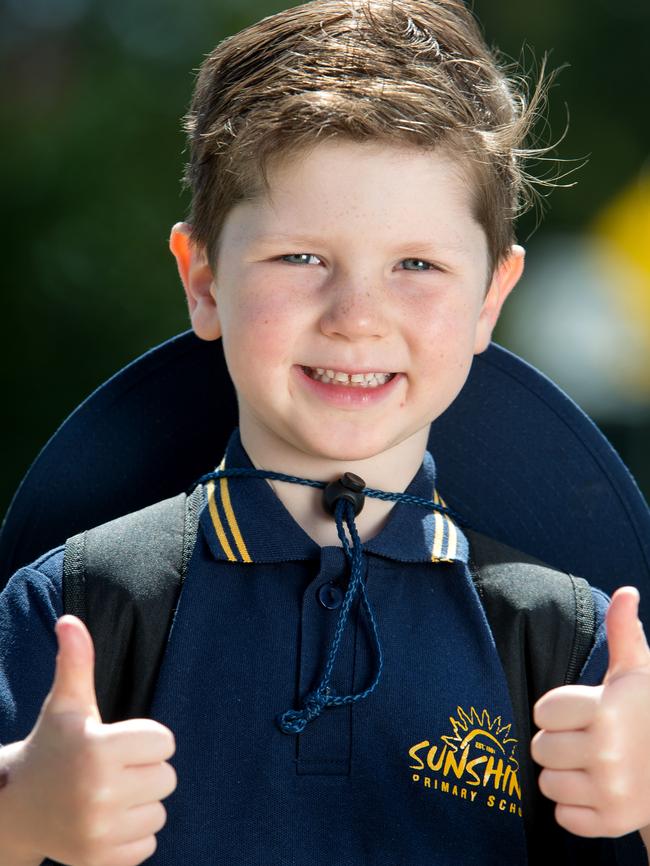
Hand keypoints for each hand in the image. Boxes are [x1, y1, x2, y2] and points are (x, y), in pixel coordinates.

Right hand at [7, 615, 176, 865]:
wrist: (17, 807)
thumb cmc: (53, 746)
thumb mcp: (66, 704)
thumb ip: (77, 662)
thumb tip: (70, 620)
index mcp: (97, 748)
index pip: (165, 742)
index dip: (146, 739)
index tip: (118, 743)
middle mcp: (99, 792)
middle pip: (167, 777)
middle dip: (145, 771)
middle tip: (111, 770)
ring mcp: (99, 831)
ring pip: (159, 811)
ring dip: (140, 803)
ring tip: (107, 795)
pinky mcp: (100, 861)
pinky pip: (148, 844)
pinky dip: (132, 834)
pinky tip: (105, 822)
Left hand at [532, 586, 649, 837]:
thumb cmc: (646, 713)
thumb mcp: (636, 674)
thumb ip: (624, 633)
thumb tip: (626, 592)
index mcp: (605, 711)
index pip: (541, 712)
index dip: (557, 711)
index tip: (583, 711)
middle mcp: (607, 753)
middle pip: (540, 748)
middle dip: (558, 743)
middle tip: (587, 740)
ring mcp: (611, 792)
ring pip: (547, 784)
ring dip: (564, 775)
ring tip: (593, 765)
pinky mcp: (612, 824)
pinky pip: (562, 817)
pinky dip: (575, 807)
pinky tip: (597, 790)